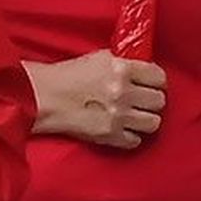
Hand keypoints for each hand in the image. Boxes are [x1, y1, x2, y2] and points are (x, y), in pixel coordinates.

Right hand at [34, 50, 167, 149]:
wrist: (41, 97)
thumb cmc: (66, 76)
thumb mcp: (98, 58)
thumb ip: (124, 63)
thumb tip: (143, 70)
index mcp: (121, 69)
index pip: (159, 77)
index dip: (155, 82)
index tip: (149, 85)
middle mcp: (123, 92)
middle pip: (159, 101)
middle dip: (149, 101)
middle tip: (139, 101)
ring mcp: (118, 115)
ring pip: (153, 123)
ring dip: (143, 121)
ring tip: (132, 117)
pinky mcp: (109, 135)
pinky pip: (135, 141)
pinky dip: (129, 137)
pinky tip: (120, 129)